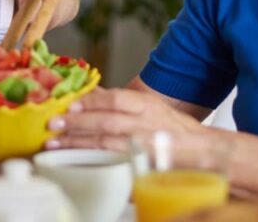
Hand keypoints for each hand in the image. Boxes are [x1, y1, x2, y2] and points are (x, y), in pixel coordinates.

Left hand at [46, 88, 205, 152]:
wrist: (204, 151)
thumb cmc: (173, 128)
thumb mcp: (149, 106)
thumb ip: (121, 101)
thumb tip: (92, 93)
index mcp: (147, 105)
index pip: (117, 98)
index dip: (92, 100)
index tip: (70, 103)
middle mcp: (147, 124)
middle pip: (108, 121)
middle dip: (77, 122)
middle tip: (54, 123)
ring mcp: (145, 146)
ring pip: (107, 143)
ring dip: (79, 143)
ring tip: (56, 143)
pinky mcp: (144, 165)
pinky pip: (115, 163)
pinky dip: (94, 161)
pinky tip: (77, 160)